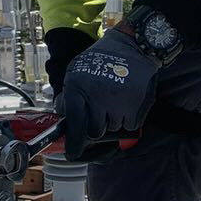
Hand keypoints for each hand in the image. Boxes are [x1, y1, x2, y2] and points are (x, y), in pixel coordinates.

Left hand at [55, 27, 158, 159]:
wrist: (133, 46)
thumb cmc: (102, 59)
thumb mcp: (77, 71)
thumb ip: (69, 96)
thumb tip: (63, 118)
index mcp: (78, 89)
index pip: (74, 125)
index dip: (74, 144)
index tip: (73, 154)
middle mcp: (97, 98)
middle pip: (95, 132)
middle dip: (97, 125)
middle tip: (101, 110)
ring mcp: (118, 104)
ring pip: (113, 128)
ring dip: (114, 119)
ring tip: (115, 98)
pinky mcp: (136, 107)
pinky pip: (130, 125)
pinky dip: (130, 117)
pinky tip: (128, 100)